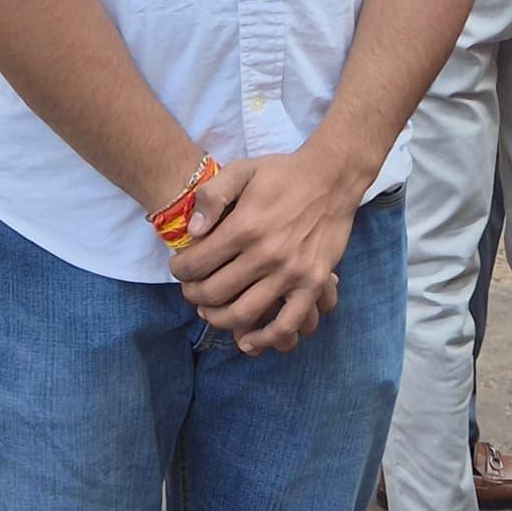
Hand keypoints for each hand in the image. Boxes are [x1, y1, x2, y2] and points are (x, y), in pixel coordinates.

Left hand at [172, 142, 364, 355]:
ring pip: (244, 314)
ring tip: (210, 311)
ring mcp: (292, 273)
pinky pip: (287, 324)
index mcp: (245, 226)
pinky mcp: (312, 284)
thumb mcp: (242, 170)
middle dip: (193, 295)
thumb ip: (211, 196)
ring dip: (219, 319)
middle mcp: (267, 254)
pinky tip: (248, 340)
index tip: (178, 267)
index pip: (197, 264)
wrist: (332, 178)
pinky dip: (265, 339)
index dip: (180, 270)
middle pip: (215, 292)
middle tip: (191, 290)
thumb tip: (191, 232)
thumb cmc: (283, 174)